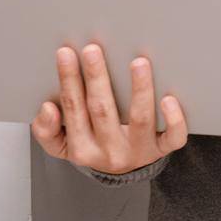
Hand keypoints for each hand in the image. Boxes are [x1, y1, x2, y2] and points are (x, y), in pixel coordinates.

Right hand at [31, 42, 187, 175]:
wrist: (123, 171)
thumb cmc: (94, 146)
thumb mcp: (62, 145)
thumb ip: (47, 130)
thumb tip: (47, 109)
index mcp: (82, 148)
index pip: (73, 109)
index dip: (68, 80)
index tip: (66, 52)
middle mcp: (110, 150)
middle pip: (102, 110)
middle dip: (96, 78)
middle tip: (93, 49)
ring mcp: (138, 149)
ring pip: (140, 119)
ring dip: (139, 89)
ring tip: (138, 63)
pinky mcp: (162, 148)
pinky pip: (172, 138)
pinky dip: (173, 120)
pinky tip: (169, 98)